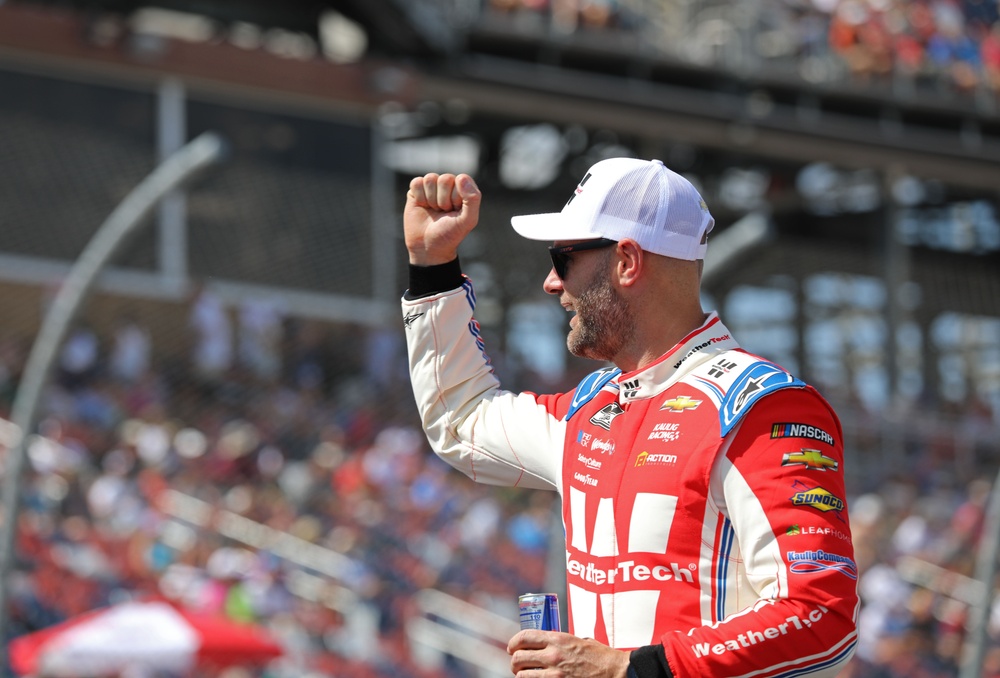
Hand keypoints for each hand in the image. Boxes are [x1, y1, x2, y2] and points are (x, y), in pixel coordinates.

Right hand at [403, 172, 481, 265]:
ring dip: (431, 199)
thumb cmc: (450, 234)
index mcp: (464, 190)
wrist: (429, 247)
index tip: (455, 211)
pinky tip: (422, 206)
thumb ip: (473, 199)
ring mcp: (432, 187)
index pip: (461, 180)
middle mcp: (449, 185)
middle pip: (445, 179)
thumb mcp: (468, 220)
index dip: (456, 197)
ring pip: (430, 179)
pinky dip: (419, 197)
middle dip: (443, 200)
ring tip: (434, 210)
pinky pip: (417, 182)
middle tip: (443, 212)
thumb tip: (461, 178)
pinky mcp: (416, 190)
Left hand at [508, 629, 629, 677]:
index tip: (512, 647)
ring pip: (522, 675)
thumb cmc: (600, 657)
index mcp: (558, 639)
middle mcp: (553, 655)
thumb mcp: (579, 641)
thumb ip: (561, 642)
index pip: (524, 637)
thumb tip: (548, 644)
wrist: (616, 673)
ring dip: (521, 675)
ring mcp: (554, 675)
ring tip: (524, 674)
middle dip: (515, 661)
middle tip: (517, 663)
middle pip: (519, 657)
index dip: (514, 642)